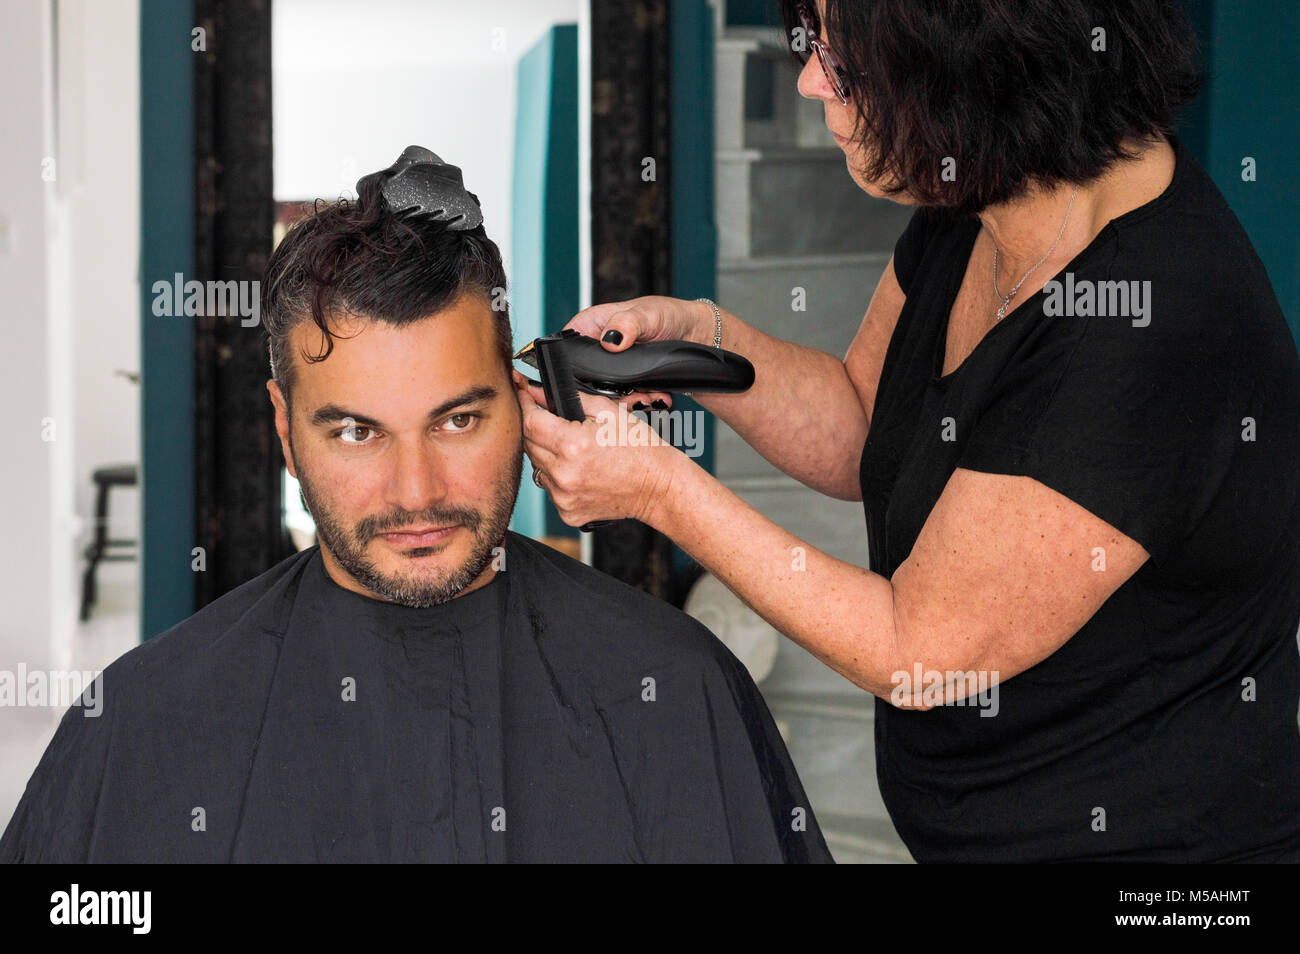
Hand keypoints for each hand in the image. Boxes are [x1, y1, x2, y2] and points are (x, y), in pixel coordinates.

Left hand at [513, 370, 682, 528]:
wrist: (659, 487)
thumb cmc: (640, 450)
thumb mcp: (608, 411)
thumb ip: (568, 397)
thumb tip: (538, 391)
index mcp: (572, 445)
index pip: (529, 421)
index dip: (524, 404)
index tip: (522, 395)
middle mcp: (564, 473)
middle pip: (528, 444)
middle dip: (538, 429)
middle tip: (558, 425)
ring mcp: (564, 496)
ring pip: (537, 467)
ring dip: (547, 455)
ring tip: (575, 452)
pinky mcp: (567, 512)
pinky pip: (549, 489)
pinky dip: (557, 478)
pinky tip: (579, 472)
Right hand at [560, 296, 715, 407]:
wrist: (695, 334)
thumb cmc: (668, 314)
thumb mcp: (647, 313)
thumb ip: (627, 323)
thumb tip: (610, 339)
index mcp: (589, 326)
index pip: (566, 351)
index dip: (575, 370)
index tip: (595, 384)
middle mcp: (596, 348)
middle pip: (585, 380)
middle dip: (607, 394)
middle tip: (632, 396)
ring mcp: (610, 368)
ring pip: (606, 395)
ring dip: (627, 401)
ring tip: (648, 398)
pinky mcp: (626, 382)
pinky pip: (625, 399)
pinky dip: (641, 402)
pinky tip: (656, 398)